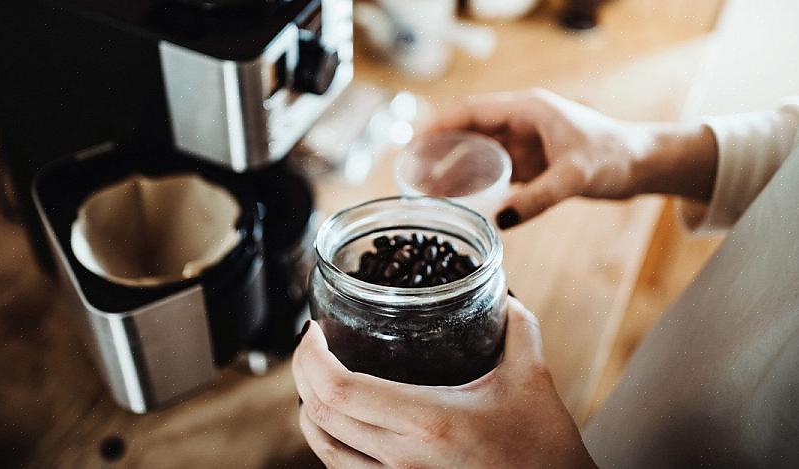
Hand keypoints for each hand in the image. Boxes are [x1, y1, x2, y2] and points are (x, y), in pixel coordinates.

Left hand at [292, 298, 596, 468]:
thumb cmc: (545, 449)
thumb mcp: (533, 380)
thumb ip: (517, 329)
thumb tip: (501, 295)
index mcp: (428, 421)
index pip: (340, 391)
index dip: (311, 358)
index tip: (313, 330)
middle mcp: (402, 458)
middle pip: (320, 414)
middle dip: (301, 372)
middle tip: (311, 343)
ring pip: (322, 446)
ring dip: (309, 407)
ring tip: (317, 376)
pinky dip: (326, 439)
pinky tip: (338, 419)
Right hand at [428, 89, 717, 228]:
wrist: (643, 165)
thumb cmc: (615, 158)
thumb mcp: (576, 176)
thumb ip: (540, 198)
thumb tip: (502, 219)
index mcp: (527, 110)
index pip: (472, 111)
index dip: (440, 126)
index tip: (414, 143)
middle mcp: (521, 122)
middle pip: (468, 131)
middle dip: (439, 152)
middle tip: (413, 176)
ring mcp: (525, 142)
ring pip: (478, 151)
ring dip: (453, 168)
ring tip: (427, 191)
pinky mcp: (531, 162)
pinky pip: (493, 169)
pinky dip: (473, 180)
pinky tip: (458, 197)